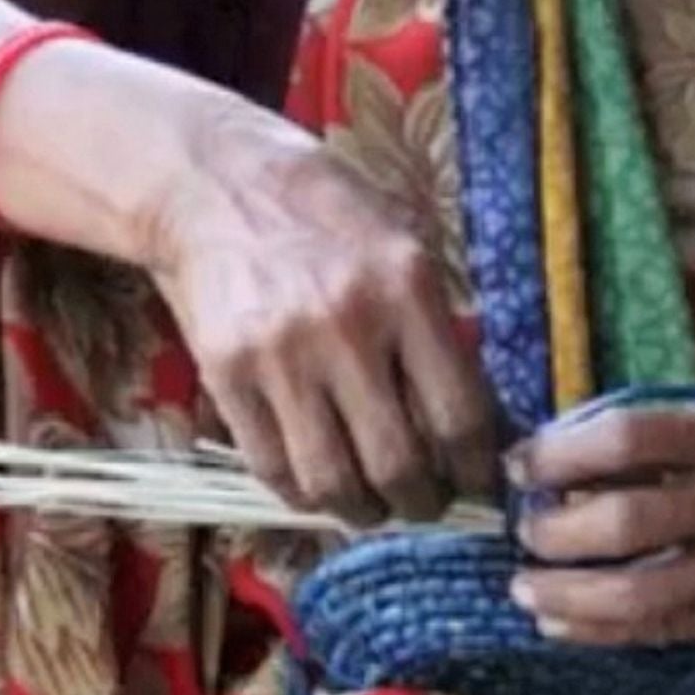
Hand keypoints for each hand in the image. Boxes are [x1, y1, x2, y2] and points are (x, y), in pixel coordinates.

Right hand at [145, 101, 495, 525]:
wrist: (214, 183)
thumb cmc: (325, 212)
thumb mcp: (404, 244)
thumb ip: (438, 326)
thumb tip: (480, 423)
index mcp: (407, 288)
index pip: (458, 414)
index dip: (474, 470)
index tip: (477, 483)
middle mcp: (348, 325)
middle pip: (398, 463)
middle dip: (420, 503)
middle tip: (425, 503)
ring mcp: (281, 355)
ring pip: (331, 480)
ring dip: (360, 511)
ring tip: (370, 505)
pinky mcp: (226, 374)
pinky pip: (270, 465)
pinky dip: (299, 492)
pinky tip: (316, 484)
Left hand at [507, 406, 694, 644]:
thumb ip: (668, 439)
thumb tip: (563, 458)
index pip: (630, 438)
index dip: (561, 452)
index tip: (520, 464)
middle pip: (627, 522)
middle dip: (557, 531)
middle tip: (523, 530)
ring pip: (639, 593)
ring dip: (566, 593)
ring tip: (525, 586)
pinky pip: (663, 630)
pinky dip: (601, 628)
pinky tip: (562, 621)